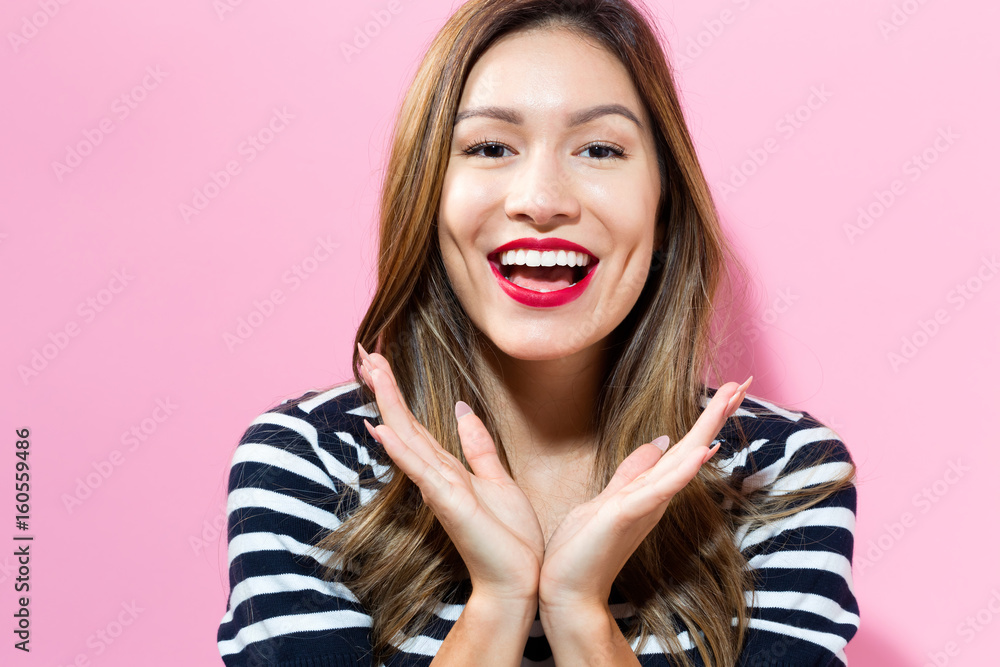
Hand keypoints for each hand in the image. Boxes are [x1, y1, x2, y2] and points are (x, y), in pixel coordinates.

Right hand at [357, 344, 544, 603]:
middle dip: (386, 386)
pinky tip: (380, 426)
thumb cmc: (510, 538)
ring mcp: (437, 488)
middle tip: (365, 351)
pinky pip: (419, 469)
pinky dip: (399, 448)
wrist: (519, 579)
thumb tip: (461, 410)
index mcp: (448, 469)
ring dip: (388, 402)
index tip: (381, 361)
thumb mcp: (498, 480)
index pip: (417, 423)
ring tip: (370, 369)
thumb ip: (478, 447)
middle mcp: (436, 475)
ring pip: (406, 437)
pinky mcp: (447, 503)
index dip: (398, 392)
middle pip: (404, 423)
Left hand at [537, 377, 751, 613]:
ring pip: (682, 461)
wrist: (566, 589)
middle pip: (691, 448)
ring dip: (706, 430)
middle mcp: (654, 495)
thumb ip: (633, 473)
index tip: (728, 389)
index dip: (704, 419)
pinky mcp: (628, 515)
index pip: (681, 447)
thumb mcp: (608, 498)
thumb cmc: (583, 549)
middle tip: (744, 382)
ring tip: (729, 400)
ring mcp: (645, 505)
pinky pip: (660, 489)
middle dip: (715, 414)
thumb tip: (657, 443)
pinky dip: (682, 471)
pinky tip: (703, 451)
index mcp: (649, 488)